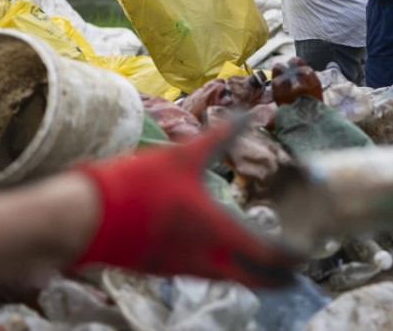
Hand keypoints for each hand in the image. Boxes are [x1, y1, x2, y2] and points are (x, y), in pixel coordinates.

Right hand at [73, 120, 297, 286]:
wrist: (87, 217)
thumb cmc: (137, 186)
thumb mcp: (183, 156)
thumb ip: (220, 137)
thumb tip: (247, 113)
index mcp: (216, 230)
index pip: (266, 254)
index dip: (289, 258)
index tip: (306, 256)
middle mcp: (204, 256)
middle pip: (251, 277)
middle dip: (277, 278)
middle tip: (295, 274)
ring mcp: (181, 267)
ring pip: (227, 278)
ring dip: (250, 275)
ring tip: (265, 269)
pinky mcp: (161, 267)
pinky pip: (203, 274)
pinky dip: (222, 271)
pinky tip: (218, 259)